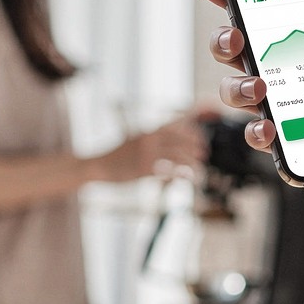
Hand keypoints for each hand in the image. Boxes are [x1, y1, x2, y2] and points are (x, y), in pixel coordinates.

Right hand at [92, 113, 208, 184]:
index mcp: (148, 131)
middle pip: (180, 140)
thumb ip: (151, 138)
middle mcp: (149, 140)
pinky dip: (181, 174)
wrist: (99, 166)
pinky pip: (168, 171)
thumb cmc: (118, 155)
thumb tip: (167, 136)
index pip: (175, 126)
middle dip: (195, 145)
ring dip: (191, 160)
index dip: (190, 131)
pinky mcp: (144, 169)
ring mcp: (147, 154)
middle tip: (204, 152)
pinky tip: (188, 177)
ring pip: (177, 155)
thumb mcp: (135, 140)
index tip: (201, 137)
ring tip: (199, 166)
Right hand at [194, 0, 303, 161]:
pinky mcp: (294, 145)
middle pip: (234, 51)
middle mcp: (288, 72)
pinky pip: (264, 141)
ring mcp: (287, 109)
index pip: (259, 13)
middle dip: (223, 40)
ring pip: (238, 94)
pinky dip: (259, 134)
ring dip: (238, 87)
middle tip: (237, 37)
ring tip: (261, 87)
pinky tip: (269, 128)